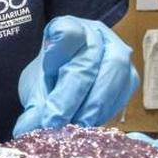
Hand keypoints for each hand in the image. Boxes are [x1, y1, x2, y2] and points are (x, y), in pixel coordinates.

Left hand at [13, 16, 136, 136]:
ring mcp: (117, 52)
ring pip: (114, 73)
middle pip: (90, 59)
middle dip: (72, 95)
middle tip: (56, 122)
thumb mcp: (36, 90)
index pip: (67, 32)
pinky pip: (124, 91)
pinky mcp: (130, 75)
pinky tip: (92, 125)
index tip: (47, 76)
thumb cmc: (51, 80)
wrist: (66, 82)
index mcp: (67, 27)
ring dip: (94, 105)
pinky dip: (108, 111)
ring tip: (75, 128)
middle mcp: (96, 34)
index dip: (58, 53)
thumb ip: (34, 108)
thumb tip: (27, 130)